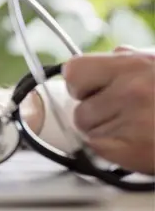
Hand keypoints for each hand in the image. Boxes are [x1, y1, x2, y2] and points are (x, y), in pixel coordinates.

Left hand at [62, 46, 154, 174]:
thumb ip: (128, 60)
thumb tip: (104, 59)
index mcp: (132, 65)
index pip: (73, 71)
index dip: (80, 83)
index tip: (88, 89)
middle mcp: (129, 92)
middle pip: (78, 110)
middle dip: (94, 113)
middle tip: (119, 112)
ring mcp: (132, 123)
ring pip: (87, 132)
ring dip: (104, 132)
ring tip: (135, 126)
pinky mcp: (135, 151)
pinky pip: (99, 150)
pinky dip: (112, 149)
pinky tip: (136, 141)